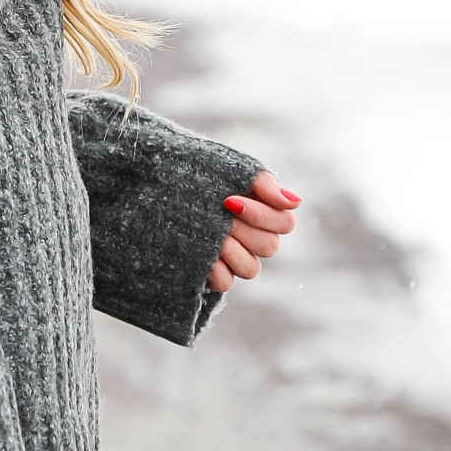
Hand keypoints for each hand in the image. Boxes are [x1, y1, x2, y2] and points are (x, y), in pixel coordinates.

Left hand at [210, 169, 299, 290]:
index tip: (229, 200)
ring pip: (251, 268)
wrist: (155, 182)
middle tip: (217, 214)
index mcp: (263, 212)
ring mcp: (233, 258)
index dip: (262, 215)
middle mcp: (252, 238)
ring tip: (211, 234)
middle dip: (242, 228)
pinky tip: (203, 252)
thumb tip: (294, 202)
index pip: (285, 223)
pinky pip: (225, 282)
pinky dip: (215, 268)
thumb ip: (263, 183)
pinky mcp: (212, 273)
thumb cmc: (198, 171)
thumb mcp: (229, 169)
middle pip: (269, 246)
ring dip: (231, 249)